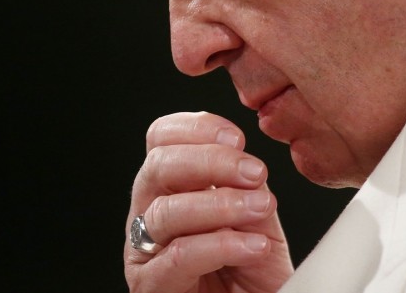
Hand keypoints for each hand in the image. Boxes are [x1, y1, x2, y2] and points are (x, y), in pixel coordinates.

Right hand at [125, 112, 292, 292]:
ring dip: (221, 204)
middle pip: (158, 166)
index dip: (196, 129)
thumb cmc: (253, 274)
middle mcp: (149, 213)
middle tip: (254, 172)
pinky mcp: (151, 288)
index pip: (162, 139)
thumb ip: (246, 188)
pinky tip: (253, 246)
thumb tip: (245, 166)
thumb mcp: (256, 218)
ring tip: (261, 209)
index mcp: (170, 187)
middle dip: (211, 161)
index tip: (237, 138)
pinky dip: (221, 245)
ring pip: (166, 211)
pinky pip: (179, 256)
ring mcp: (144, 251)